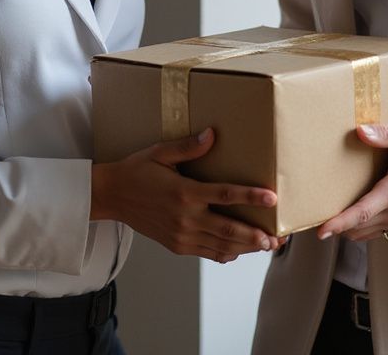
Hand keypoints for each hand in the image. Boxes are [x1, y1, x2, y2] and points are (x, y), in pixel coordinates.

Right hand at [91, 127, 280, 262]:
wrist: (112, 196)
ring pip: (220, 246)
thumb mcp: (161, 153)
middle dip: (255, 235)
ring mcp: (181, 235)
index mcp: (184, 192)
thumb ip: (188, 146)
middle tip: (276, 238)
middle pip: (228, 229)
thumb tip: (212, 134)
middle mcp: (185, 217)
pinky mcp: (177, 245)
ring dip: (245, 248)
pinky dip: (225, 254)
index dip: (250, 196)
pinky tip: (238, 251)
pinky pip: (206, 254)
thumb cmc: (137, 171)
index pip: (225, 195)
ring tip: (266, 246)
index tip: (272, 198)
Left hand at [316, 123, 387, 241]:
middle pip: (359, 227)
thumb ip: (385, 134)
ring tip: (326, 214)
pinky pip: (376, 229)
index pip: (362, 213)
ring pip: (366, 232)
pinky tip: (350, 213)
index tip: (320, 230)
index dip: (339, 223)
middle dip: (336, 225)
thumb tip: (360, 132)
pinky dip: (360, 226)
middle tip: (311, 216)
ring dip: (347, 227)